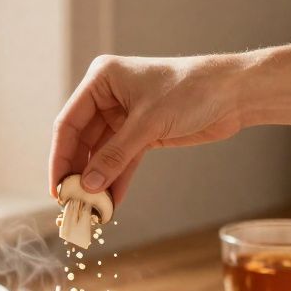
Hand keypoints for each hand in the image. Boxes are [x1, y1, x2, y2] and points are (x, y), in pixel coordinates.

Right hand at [48, 43, 290, 203]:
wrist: (234, 93)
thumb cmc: (191, 90)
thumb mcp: (148, 123)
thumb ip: (116, 155)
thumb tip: (87, 185)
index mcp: (101, 80)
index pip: (68, 123)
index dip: (60, 157)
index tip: (57, 188)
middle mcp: (108, 97)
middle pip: (82, 141)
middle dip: (79, 173)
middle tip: (73, 204)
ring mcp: (124, 116)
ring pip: (101, 155)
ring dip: (98, 181)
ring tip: (92, 210)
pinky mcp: (143, 133)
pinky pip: (122, 161)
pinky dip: (117, 181)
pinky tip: (111, 203)